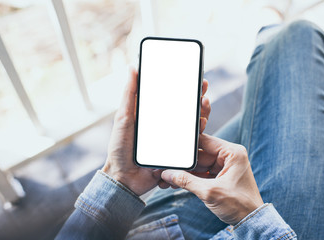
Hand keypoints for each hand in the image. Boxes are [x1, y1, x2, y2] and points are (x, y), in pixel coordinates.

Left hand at [102, 69, 210, 195]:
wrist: (123, 177)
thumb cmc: (120, 147)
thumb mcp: (123, 117)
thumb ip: (129, 94)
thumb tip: (132, 68)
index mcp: (154, 116)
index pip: (173, 99)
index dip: (184, 87)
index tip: (193, 76)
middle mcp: (166, 126)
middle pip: (187, 110)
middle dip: (197, 97)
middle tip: (203, 87)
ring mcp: (173, 140)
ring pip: (193, 124)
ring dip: (202, 112)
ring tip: (204, 103)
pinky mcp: (178, 153)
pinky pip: (192, 142)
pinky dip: (200, 131)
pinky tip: (202, 123)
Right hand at [161, 134, 263, 224]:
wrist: (250, 222)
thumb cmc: (240, 205)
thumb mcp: (210, 192)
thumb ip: (187, 181)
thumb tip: (168, 174)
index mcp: (232, 153)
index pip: (205, 141)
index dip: (187, 145)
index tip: (173, 148)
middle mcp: (229, 156)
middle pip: (200, 154)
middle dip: (184, 163)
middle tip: (168, 168)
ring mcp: (225, 167)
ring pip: (200, 165)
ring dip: (186, 172)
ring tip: (169, 177)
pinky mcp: (221, 177)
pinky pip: (203, 173)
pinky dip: (192, 178)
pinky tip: (178, 182)